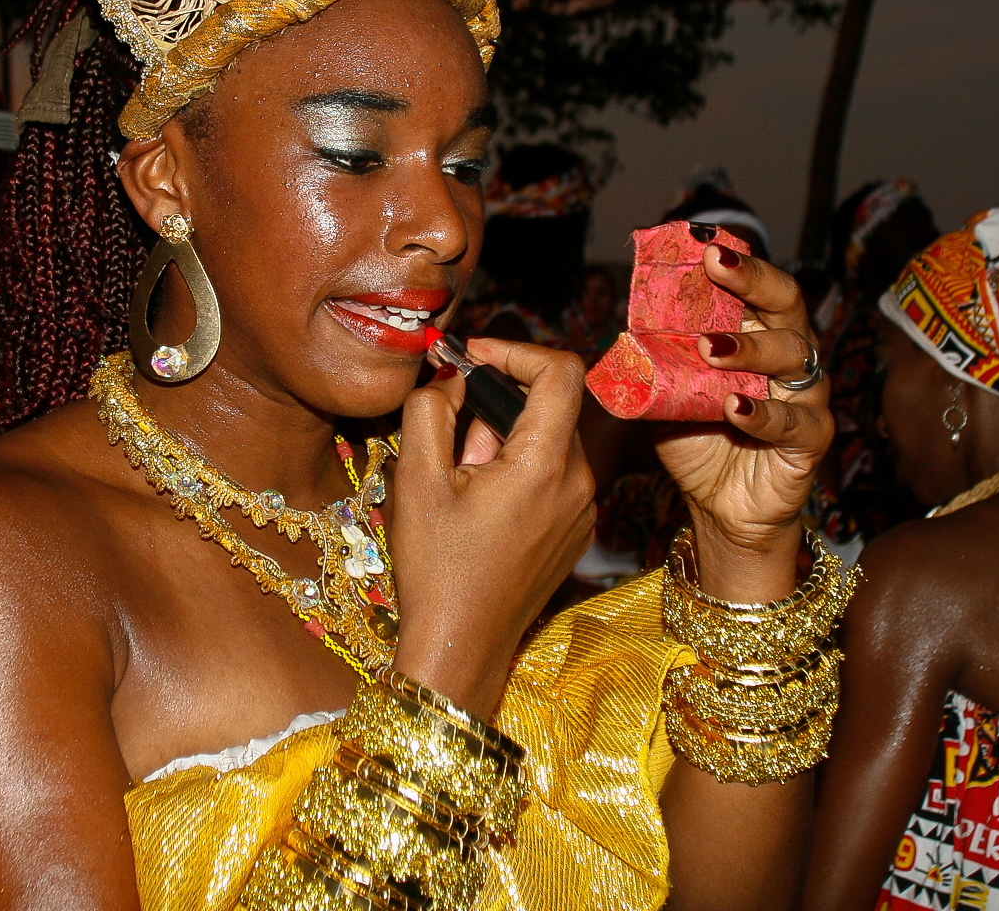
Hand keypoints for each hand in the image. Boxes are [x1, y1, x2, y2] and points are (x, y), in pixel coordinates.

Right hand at [388, 338, 593, 717]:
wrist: (460, 649)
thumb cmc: (436, 570)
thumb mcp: (416, 480)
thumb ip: (431, 410)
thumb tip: (451, 379)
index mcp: (546, 465)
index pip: (560, 371)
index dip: (515, 350)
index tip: (472, 359)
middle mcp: (579, 484)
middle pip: (550, 407)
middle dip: (497, 406)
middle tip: (451, 438)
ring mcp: (582, 512)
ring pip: (549, 442)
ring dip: (505, 440)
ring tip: (461, 481)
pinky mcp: (575, 533)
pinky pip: (552, 476)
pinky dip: (518, 470)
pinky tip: (480, 506)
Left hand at [654, 246, 832, 600]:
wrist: (721, 505)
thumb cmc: (699, 439)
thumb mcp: (666, 393)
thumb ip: (652, 361)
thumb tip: (618, 328)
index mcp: (755, 335)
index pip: (756, 287)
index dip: (737, 264)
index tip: (707, 246)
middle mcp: (787, 357)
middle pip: (786, 304)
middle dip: (753, 281)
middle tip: (718, 269)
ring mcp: (804, 396)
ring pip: (793, 357)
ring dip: (749, 349)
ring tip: (709, 349)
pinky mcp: (811, 440)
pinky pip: (794, 422)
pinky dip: (763, 414)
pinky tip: (734, 408)